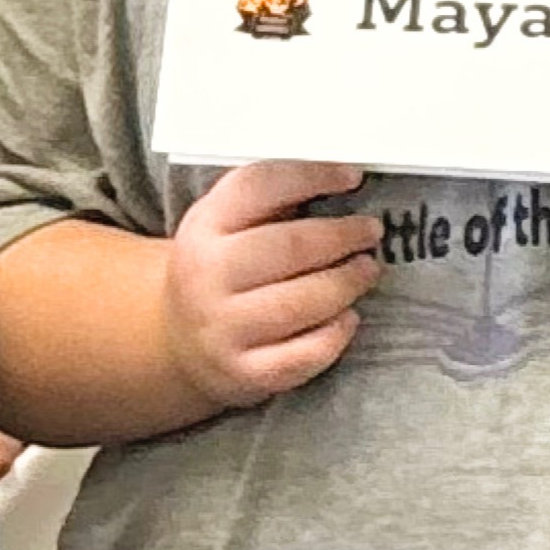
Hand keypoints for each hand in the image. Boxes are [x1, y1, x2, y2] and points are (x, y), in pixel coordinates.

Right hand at [161, 154, 379, 411]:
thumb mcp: (226, 225)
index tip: (352, 176)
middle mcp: (207, 277)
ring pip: (303, 303)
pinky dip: (336, 334)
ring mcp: (223, 329)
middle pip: (290, 247)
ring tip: (368, 270)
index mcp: (204, 227)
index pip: (260, 186)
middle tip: (370, 231)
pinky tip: (348, 318)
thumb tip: (340, 175)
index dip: (312, 176)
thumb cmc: (222, 270)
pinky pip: (305, 354)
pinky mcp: (244, 373)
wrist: (179, 341)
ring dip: (348, 283)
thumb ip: (272, 199)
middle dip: (342, 237)